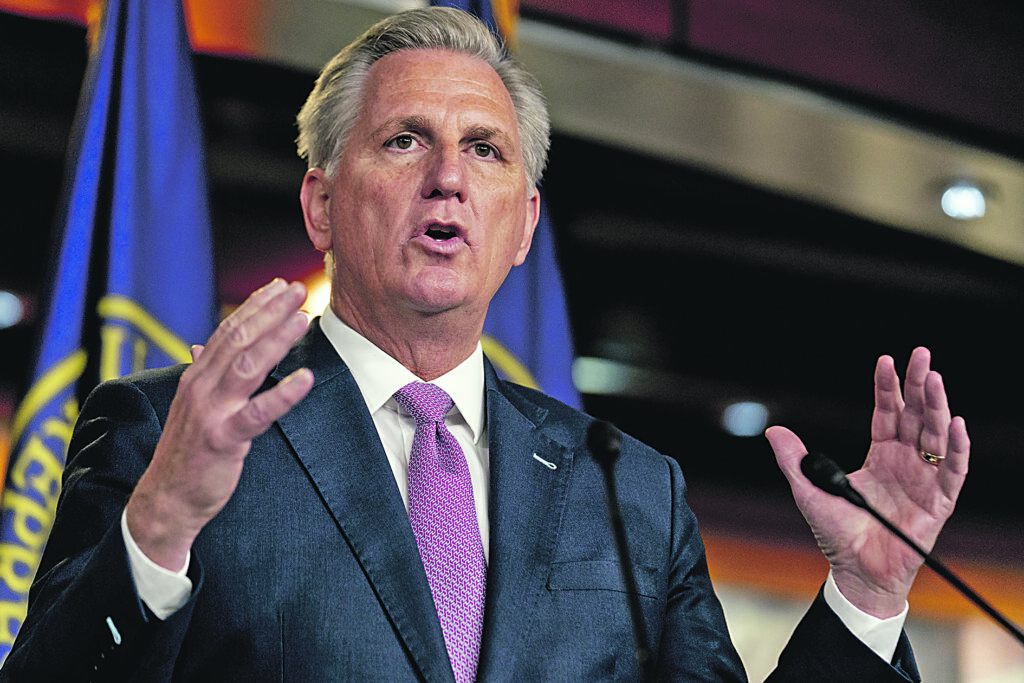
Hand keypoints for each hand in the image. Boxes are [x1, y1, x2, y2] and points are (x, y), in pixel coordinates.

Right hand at [125, 279, 314, 569]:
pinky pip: (258, 413)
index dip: (256, 306)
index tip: (280, 286)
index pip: (229, 330)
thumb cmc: (187, 453)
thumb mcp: (194, 406)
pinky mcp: (224, 438)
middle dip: (270, 311)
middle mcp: (202, 387)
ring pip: (247, 366)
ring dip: (277, 339)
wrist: (166, 499)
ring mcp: (211, 411)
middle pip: (239, 339)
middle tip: (298, 289)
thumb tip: (203, 343)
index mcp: (197, 376)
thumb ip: (205, 373)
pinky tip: (305, 378)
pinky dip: (283, 394)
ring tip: (303, 319)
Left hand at [767, 347, 969, 617]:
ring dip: (936, 406)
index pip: (886, 413)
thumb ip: (794, 460)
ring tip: (934, 379)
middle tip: (921, 354)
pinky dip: (957, 448)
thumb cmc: (836, 533)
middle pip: (915, 415)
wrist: (856, 571)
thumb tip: (773, 430)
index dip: (887, 387)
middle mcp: (905, 461)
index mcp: (879, 455)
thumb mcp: (808, 490)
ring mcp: (924, 478)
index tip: (886, 360)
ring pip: (935, 434)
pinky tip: (955, 424)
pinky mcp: (939, 501)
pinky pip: (953, 470)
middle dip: (918, 384)